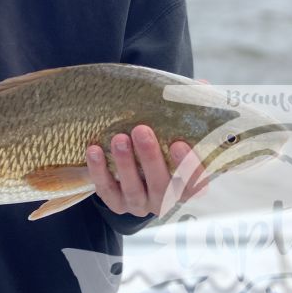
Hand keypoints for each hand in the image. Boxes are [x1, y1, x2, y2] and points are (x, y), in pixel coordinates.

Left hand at [86, 125, 204, 217]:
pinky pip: (107, 190)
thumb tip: (196, 88)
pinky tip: (94, 151)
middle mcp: (165, 200)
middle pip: (162, 186)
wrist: (134, 169)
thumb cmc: (161, 146)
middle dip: (150, 158)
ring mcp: (140, 204)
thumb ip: (184, 118)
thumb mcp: (175, 134)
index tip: (179, 143)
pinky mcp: (116, 203)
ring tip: (119, 138)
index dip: (189, 167)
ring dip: (125, 164)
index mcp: (187, 186)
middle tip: (141, 130)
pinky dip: (99, 171)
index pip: (196, 184)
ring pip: (133, 190)